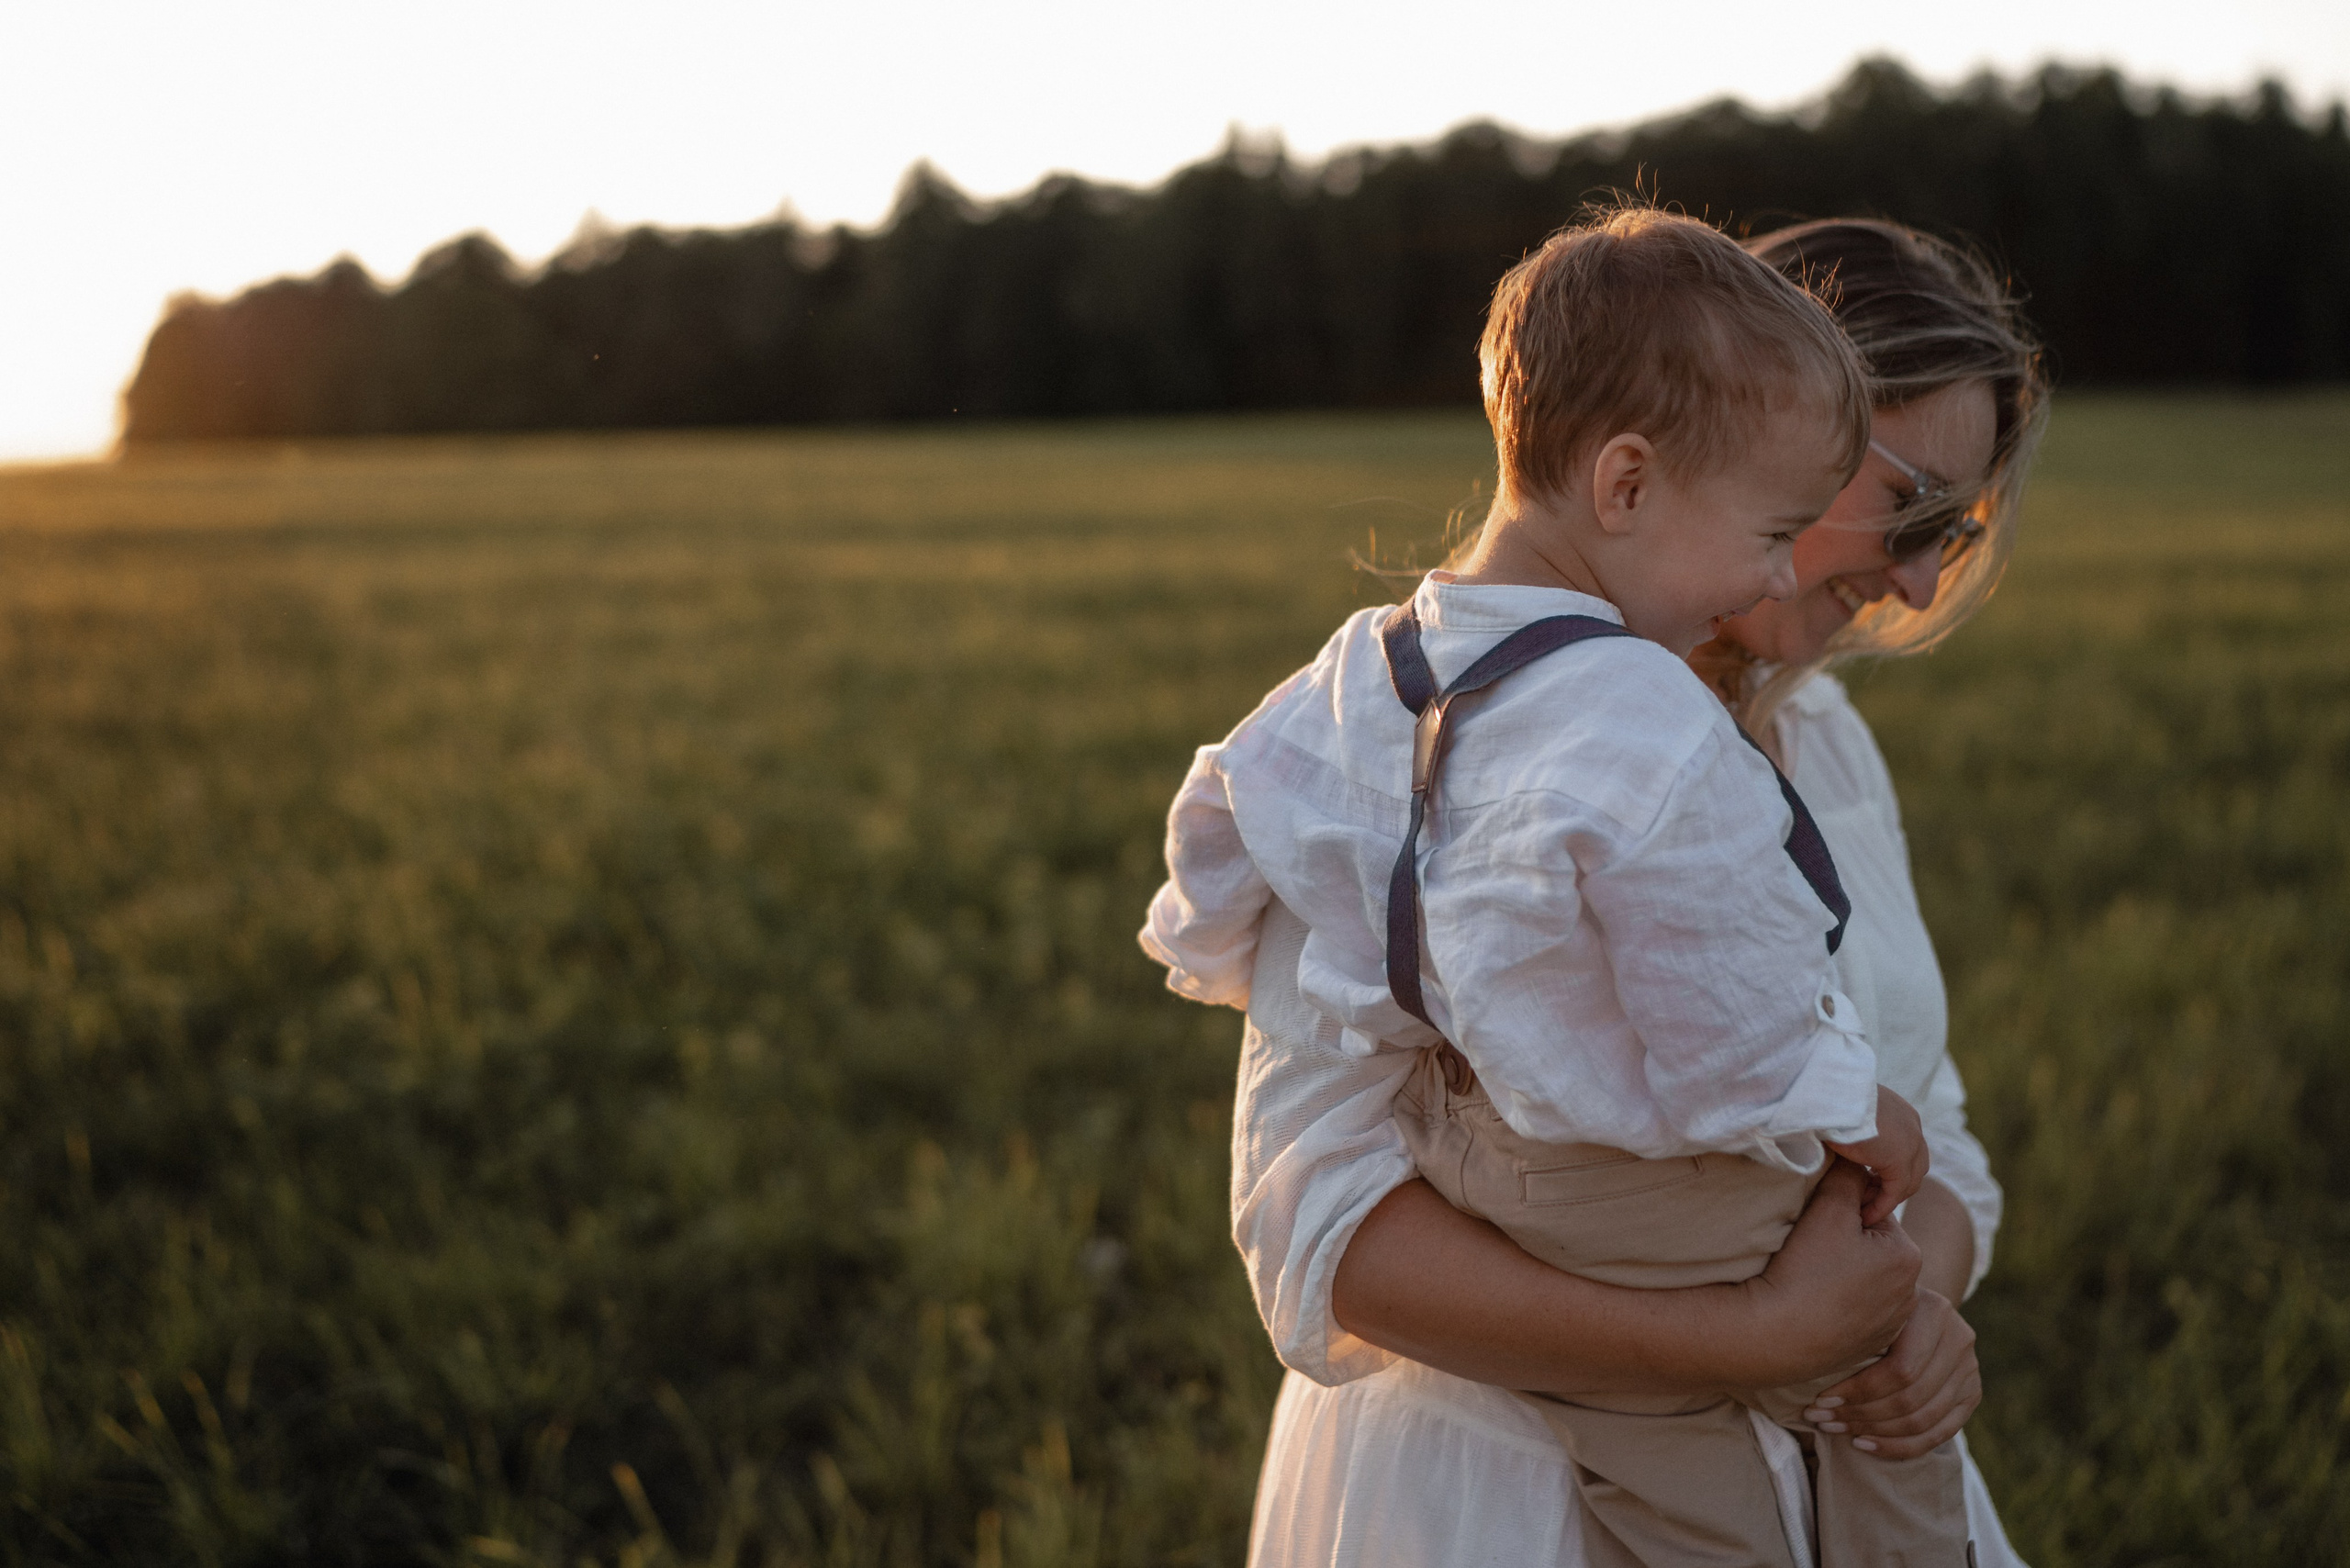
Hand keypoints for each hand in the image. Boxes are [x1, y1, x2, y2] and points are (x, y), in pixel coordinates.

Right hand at [1737, 1159, 1920, 1387]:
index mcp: (1908, 1255)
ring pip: (1866, 1282)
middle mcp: (1912, 1293)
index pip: (1874, 1216)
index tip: (1816, 1230)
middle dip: (1847, 1246)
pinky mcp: (1872, 1347)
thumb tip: (1858, 1158)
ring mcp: (1893, 1325)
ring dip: (1845, 1276)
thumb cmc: (1804, 1270)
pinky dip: (1841, 1307)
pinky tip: (1816, 1307)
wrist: (1777, 1336)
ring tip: (1811, 1282)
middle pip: (1873, 1250)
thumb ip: (1848, 1176)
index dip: (1841, 1215)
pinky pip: (1858, 1313)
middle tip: (1810, 1255)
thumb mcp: (1827, 1209)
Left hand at [1803, 1288, 1980, 1459]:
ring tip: (1836, 1431)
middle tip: (1821, 1420)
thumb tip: (1800, 1344)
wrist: (1907, 1306)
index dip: (1858, 1392)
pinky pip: (1939, 1434)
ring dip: (1874, 1433)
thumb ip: (1849, 1316)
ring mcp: (1970, 1369)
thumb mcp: (1862, 1300)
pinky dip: (1899, 1446)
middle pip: (1910, 1398)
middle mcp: (1960, 1338)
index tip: (1818, 1401)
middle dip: (1860, 1415)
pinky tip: (1865, 1444)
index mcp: (1934, 1310)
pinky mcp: (1971, 1394)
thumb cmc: (1869, 1303)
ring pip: (1923, 1420)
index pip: (1899, 1370)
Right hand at [1824, 1086, 1928, 1225]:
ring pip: (1908, 1182)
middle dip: (1892, 1185)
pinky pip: (1894, 1192)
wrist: (1827, 1091)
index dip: (1888, 1169)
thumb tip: (1843, 1141)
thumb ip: (1856, 1126)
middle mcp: (1912, 1126)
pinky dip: (1881, 1205)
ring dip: (1887, 1197)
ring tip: (1864, 1210)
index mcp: (1901, 1112)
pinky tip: (1865, 1215)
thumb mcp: (1848, 1109)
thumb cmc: (1827, 1096)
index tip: (1866, 1183)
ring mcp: (1911, 1143)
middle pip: (1914, 1167)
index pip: (1906, 1149)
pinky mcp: (1899, 1160)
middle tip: (1867, 1198)